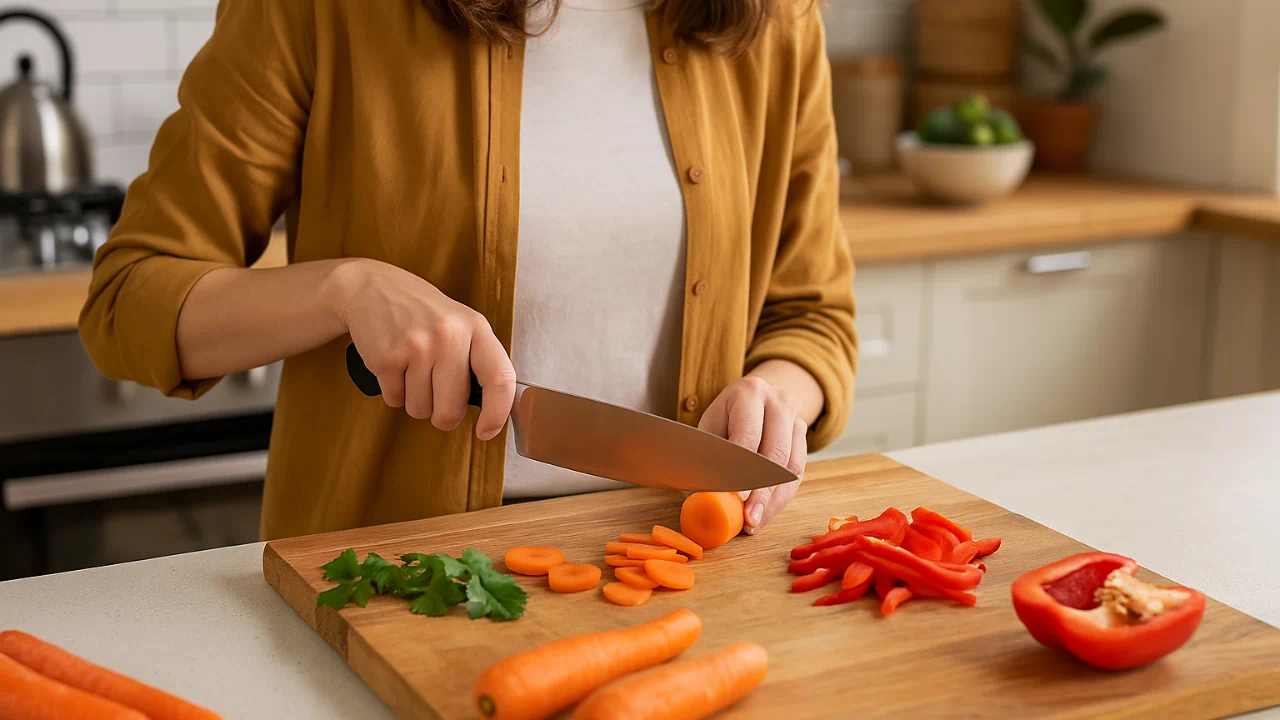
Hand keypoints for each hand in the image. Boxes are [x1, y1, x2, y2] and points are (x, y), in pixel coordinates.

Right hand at [334, 259, 515, 438]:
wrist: (372, 288)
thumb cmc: (423, 314)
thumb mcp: (460, 324)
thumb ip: (477, 360)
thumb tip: (494, 410)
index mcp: (476, 327)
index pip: (499, 378)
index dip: (497, 413)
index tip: (487, 431)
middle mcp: (449, 336)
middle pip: (451, 409)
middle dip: (442, 414)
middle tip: (436, 394)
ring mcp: (416, 345)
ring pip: (420, 409)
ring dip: (415, 400)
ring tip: (412, 370)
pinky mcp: (386, 357)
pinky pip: (395, 401)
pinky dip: (394, 392)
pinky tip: (395, 366)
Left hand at [697, 376, 806, 534]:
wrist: (754, 400)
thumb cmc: (724, 419)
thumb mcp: (710, 429)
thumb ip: (707, 460)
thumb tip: (702, 499)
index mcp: (749, 393)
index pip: (749, 435)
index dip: (744, 469)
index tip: (738, 498)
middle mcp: (778, 402)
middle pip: (775, 453)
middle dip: (761, 492)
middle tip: (748, 519)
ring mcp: (796, 419)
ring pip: (790, 467)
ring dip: (772, 501)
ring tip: (754, 523)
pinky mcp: (804, 438)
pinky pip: (797, 474)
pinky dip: (780, 499)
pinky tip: (764, 515)